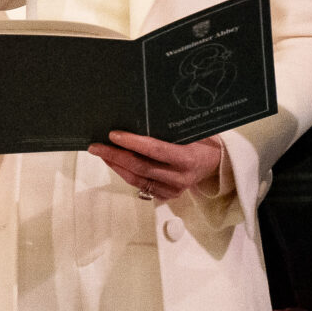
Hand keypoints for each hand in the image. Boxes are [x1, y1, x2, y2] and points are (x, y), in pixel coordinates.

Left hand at [92, 131, 222, 201]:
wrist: (215, 165)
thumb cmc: (201, 142)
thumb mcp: (192, 132)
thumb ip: (170, 128)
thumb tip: (137, 114)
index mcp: (188, 159)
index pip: (155, 150)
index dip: (133, 143)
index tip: (113, 135)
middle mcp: (180, 177)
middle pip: (141, 167)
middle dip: (115, 155)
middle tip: (96, 145)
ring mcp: (173, 189)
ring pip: (136, 179)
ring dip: (115, 165)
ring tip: (101, 152)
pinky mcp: (166, 196)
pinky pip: (139, 185)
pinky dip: (124, 173)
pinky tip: (114, 162)